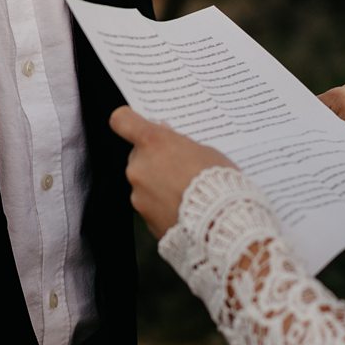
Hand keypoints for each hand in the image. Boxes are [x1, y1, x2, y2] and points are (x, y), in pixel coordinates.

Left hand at [109, 106, 235, 237]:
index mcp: (153, 144)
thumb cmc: (218, 184)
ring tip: (186, 193)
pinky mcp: (144, 219)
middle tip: (180, 167)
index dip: (128, 120)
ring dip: (159, 186)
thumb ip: (180, 145)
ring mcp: (138, 195)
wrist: (221, 224)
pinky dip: (163, 207)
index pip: (123, 121)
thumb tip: (168, 141)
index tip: (134, 123)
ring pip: (144, 183)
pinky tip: (184, 209)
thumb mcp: (206, 152)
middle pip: (138, 156)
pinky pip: (151, 206)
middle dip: (155, 160)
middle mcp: (138, 168)